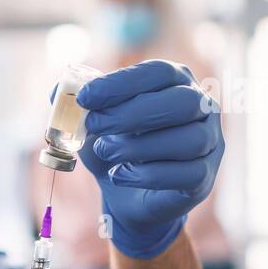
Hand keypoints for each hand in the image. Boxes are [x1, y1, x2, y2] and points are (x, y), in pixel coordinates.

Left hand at [76, 59, 223, 258]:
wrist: (128, 195)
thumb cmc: (115, 148)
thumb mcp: (91, 125)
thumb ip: (76, 106)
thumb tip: (57, 91)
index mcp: (175, 82)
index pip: (158, 72)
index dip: (122, 83)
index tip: (86, 97)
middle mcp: (202, 107)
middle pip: (181, 102)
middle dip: (131, 113)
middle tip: (95, 125)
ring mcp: (209, 142)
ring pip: (187, 140)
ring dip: (138, 146)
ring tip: (106, 152)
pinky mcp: (204, 177)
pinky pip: (186, 173)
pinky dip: (147, 175)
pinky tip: (119, 175)